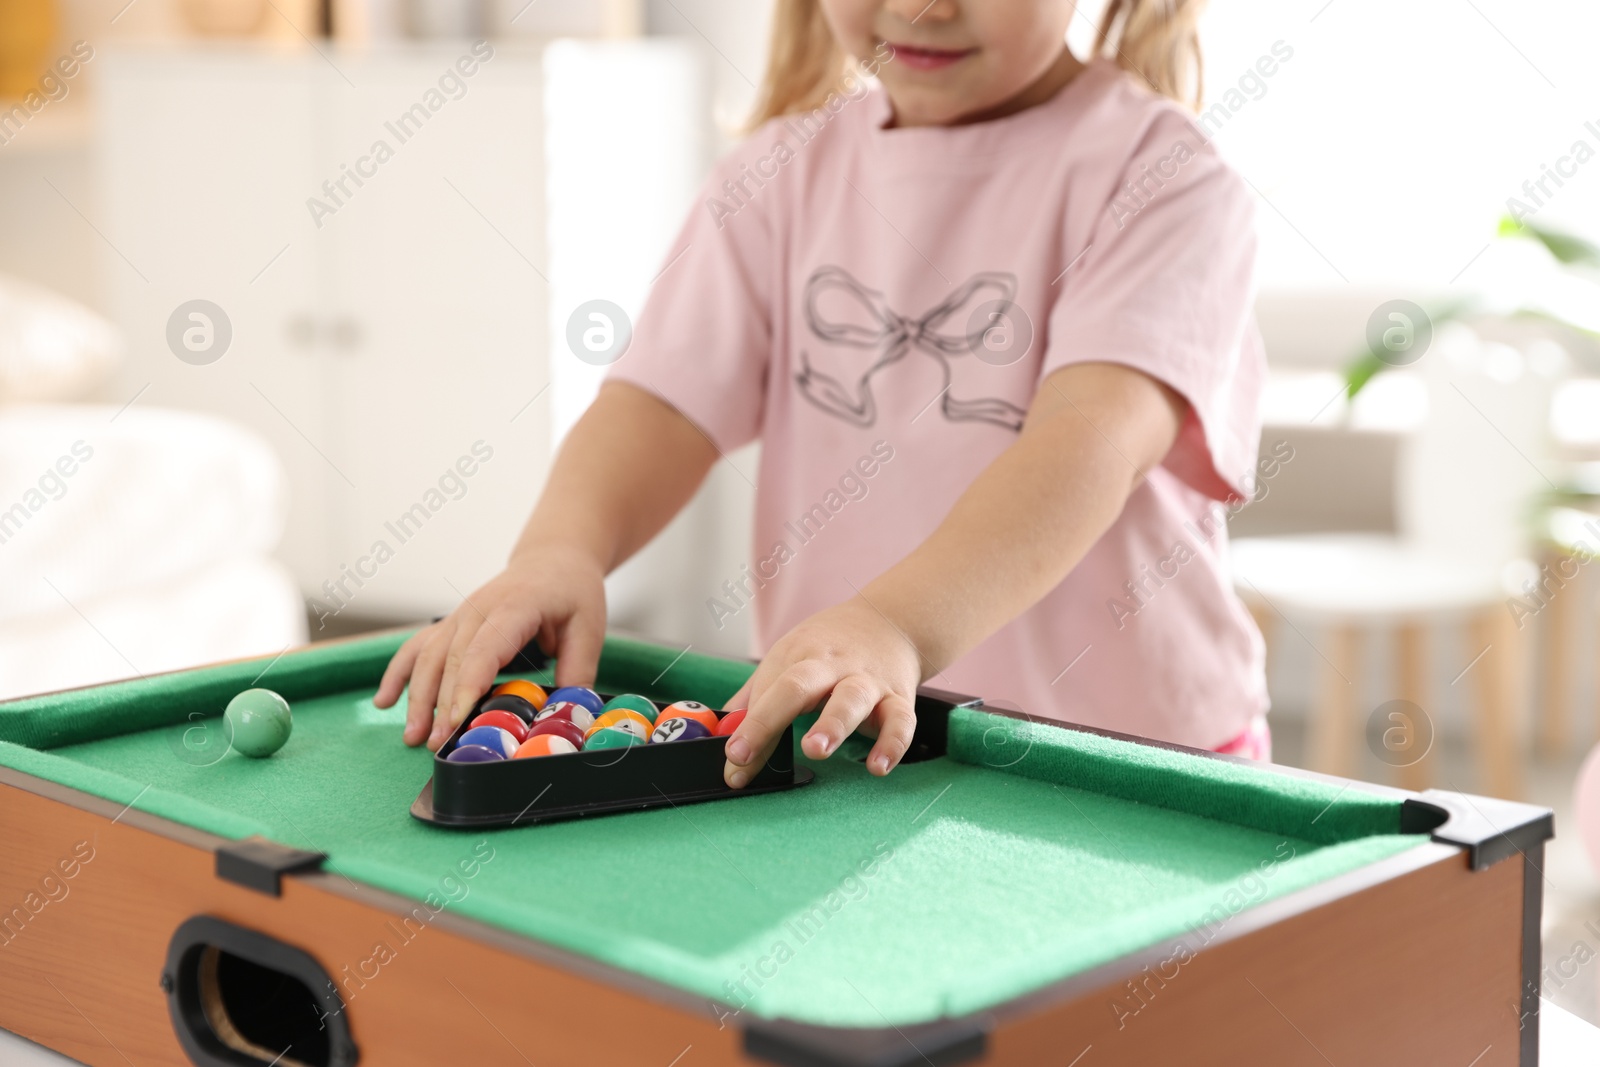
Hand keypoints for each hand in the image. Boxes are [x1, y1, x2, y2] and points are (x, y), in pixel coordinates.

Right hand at [374, 542, 606, 749]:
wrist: (553, 559)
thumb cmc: (572, 592)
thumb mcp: (589, 627)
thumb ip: (578, 671)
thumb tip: (565, 714)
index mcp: (515, 606)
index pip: (485, 648)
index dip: (467, 685)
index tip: (455, 720)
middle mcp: (479, 608)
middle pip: (451, 658)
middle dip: (438, 703)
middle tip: (435, 745)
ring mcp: (461, 615)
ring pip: (429, 655)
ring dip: (416, 696)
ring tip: (412, 736)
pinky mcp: (452, 624)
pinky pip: (418, 646)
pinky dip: (398, 673)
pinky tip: (384, 701)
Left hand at [722, 596, 923, 787]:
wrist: (891, 620)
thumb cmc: (832, 647)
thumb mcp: (790, 657)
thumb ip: (757, 696)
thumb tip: (721, 731)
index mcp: (798, 656)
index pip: (767, 692)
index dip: (747, 727)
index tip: (731, 758)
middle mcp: (831, 666)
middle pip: (799, 685)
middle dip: (771, 718)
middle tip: (747, 754)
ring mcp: (867, 681)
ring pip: (852, 699)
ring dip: (833, 724)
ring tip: (817, 750)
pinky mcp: (898, 698)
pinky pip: (901, 721)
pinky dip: (892, 744)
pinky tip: (878, 767)